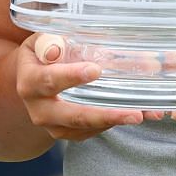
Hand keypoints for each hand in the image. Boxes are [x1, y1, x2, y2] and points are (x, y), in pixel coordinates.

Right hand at [15, 32, 154, 142]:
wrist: (33, 82)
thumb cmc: (41, 54)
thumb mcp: (39, 42)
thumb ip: (49, 43)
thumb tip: (55, 51)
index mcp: (30, 82)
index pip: (49, 80)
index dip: (71, 76)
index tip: (96, 70)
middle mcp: (39, 109)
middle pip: (74, 116)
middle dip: (106, 115)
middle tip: (134, 114)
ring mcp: (54, 125)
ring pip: (87, 127)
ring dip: (117, 121)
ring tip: (144, 114)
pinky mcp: (68, 133)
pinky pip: (93, 131)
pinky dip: (116, 123)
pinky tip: (140, 113)